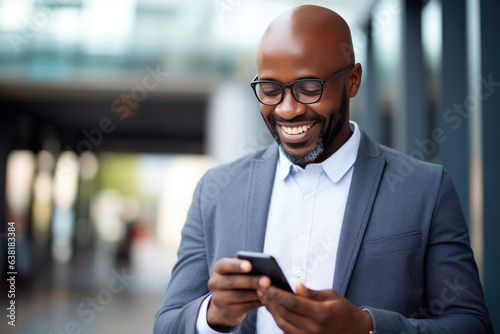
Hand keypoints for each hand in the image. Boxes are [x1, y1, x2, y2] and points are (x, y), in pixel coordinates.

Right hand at [206, 258, 263, 330]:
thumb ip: (246, 268)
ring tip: (270, 290)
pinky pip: (244, 307)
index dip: (236, 265)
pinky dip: (256, 302)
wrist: (224, 304)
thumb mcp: (237, 272)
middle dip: (252, 281)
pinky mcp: (226, 312)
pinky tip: (266, 299)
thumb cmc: (236, 281)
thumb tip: (264, 267)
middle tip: (267, 280)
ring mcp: (218, 300)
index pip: (224, 265)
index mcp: (218, 269)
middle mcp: (214, 283)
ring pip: (240, 296)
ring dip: (257, 293)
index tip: (249, 265)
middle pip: (233, 282)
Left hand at [257, 280, 372, 333]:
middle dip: (270, 300)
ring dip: (271, 311)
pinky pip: (287, 331)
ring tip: (263, 297)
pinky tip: (273, 309)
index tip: (266, 285)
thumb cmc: (344, 310)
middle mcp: (314, 328)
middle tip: (259, 288)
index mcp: (321, 314)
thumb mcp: (332, 296)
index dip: (277, 293)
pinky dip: (278, 320)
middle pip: (285, 314)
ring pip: (283, 324)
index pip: (293, 303)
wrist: (356, 331)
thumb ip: (312, 293)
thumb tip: (297, 285)